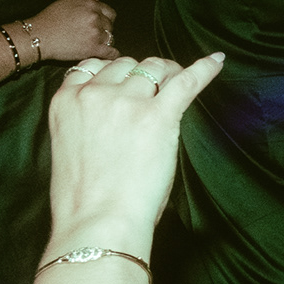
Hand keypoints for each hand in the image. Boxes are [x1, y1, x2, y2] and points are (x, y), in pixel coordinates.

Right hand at [25, 0, 120, 63]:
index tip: (101, 23)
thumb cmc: (49, 19)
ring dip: (105, 41)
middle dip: (104, 29)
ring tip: (95, 43)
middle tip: (93, 34)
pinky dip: (112, 54)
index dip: (105, 18)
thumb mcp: (66, 2)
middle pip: (110, 25)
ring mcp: (95, 34)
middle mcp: (95, 18)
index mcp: (90, 6)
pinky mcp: (93, 48)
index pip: (109, 12)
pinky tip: (110, 54)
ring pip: (110, 37)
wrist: (38, 36)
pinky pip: (111, 52)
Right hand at [47, 52, 224, 255]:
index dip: (114, 74)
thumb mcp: (70, 145)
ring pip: (154, 68)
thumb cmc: (84, 198)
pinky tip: (218, 62)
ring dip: (167, 75)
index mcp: (66, 101)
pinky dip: (204, 69)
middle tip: (158, 91)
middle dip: (142, 76)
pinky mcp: (158, 114)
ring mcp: (127, 101)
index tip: (127, 84)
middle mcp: (94, 93)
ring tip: (178, 85)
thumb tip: (116, 114)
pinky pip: (187, 80)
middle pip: (127, 65)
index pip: (93, 67)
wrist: (98, 221)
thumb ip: (88, 120)